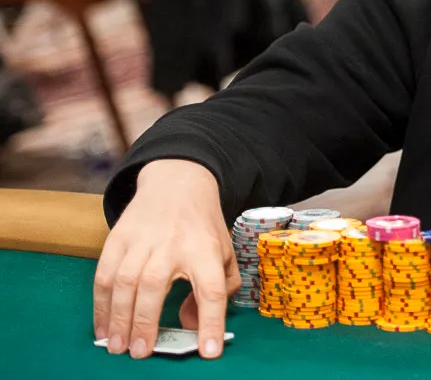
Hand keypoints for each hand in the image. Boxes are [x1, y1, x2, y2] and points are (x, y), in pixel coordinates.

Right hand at [93, 160, 239, 359]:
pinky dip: (100, 305)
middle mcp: (172, 244)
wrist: (178, 183)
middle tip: (141, 352)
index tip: (210, 351)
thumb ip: (220, 291)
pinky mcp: (117, 238)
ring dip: (118, 318)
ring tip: (118, 347)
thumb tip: (190, 325)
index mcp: (205, 249)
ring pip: (124, 282)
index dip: (211, 322)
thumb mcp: (225, 253)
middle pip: (155, 285)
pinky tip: (103, 327)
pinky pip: (103, 276)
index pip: (212, 289)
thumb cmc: (202, 227)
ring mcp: (141, 240)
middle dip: (146, 323)